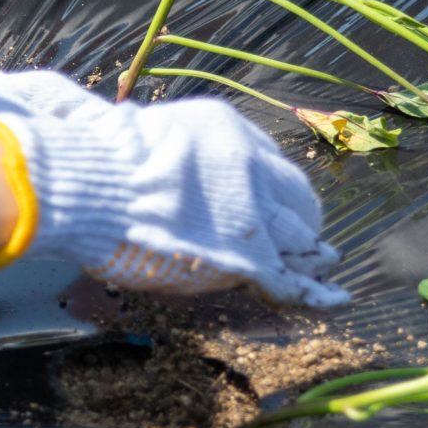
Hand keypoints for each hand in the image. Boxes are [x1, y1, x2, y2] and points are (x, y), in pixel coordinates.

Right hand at [0, 100, 345, 308]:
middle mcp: (249, 165)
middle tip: (305, 235)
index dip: (269, 185)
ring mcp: (252, 211)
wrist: (90, 188)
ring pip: (298, 237)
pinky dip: (314, 292)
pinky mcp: (246, 256)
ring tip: (325, 262)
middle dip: (300, 218)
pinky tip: (337, 299)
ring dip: (311, 253)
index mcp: (224, 128)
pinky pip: (289, 280)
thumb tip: (132, 134)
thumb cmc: (96, 159)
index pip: (265, 160)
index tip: (268, 197)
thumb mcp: (138, 128)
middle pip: (293, 196)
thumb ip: (161, 144)